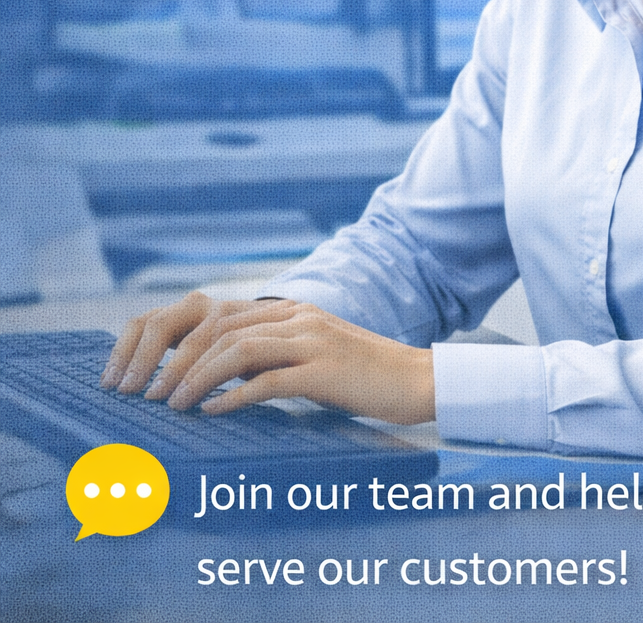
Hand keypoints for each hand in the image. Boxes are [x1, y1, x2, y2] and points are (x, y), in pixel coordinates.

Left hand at [100, 291, 435, 423]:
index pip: (218, 315)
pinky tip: (211, 412)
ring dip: (195, 378)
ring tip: (170, 405)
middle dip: (174, 359)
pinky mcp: (324, 370)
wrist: (417, 379)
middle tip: (145, 392)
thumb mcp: (311, 354)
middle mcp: (296, 316)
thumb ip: (272, 354)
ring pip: (237, 349)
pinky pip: (268, 380)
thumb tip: (217, 375)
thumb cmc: (363, 376)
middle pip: (219, 327)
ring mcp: (311, 339)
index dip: (176, 341)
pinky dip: (233, 396)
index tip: (149, 371)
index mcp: (290, 310)